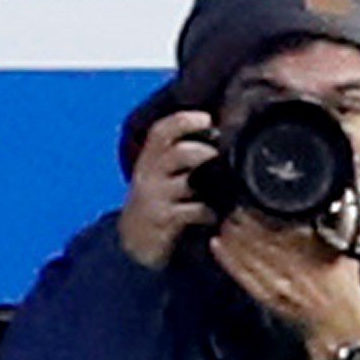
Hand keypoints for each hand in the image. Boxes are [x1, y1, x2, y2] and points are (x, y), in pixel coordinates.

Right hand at [118, 110, 216, 270]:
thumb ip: (184, 157)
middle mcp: (149, 174)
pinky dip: (208, 212)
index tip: (206, 117)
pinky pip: (191, 211)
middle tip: (223, 154)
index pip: (161, 132)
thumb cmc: (159, 203)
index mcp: (150, 159)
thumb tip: (221, 136)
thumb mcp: (164, 176)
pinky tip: (215, 216)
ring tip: (226, 186)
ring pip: (184, 181)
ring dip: (209, 181)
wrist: (134, 243)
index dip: (182, 121)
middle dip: (203, 151)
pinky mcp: (162, 220)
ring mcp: (155, 198)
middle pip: (176, 153)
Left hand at [209, 210, 359, 350]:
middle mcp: (296, 271)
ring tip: (223, 221)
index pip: (285, 230)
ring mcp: (279, 285)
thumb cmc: (345, 290)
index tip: (251, 201)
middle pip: (262, 241)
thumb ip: (336, 234)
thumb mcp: (347, 257)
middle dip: (244, 223)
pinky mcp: (267, 297)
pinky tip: (218, 245)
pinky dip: (229, 260)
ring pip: (250, 256)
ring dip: (234, 238)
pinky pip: (244, 276)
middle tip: (232, 208)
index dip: (264, 214)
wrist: (341, 325)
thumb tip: (326, 209)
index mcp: (318, 258)